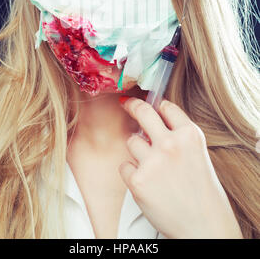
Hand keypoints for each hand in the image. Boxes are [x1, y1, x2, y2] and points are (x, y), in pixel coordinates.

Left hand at [119, 97, 242, 238]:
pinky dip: (131, 172)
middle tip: (126, 104)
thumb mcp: (198, 154)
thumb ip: (178, 136)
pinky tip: (146, 183)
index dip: (156, 105)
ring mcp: (153, 161)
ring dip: (137, 150)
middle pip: (143, 111)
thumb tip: (152, 124)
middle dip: (132, 105)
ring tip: (152, 167)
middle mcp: (171, 143)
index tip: (148, 102)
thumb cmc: (203, 192)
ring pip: (131, 141)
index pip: (166, 106)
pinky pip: (124, 166)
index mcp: (190, 135)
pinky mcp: (138, 180)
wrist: (204, 227)